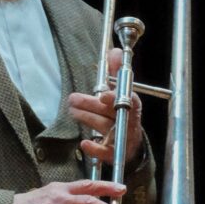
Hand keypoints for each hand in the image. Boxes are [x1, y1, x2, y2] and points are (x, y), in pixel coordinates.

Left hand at [68, 47, 142, 165]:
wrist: (131, 144)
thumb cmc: (122, 114)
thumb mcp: (122, 93)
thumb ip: (116, 73)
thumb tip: (114, 51)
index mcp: (132, 106)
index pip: (128, 100)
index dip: (116, 97)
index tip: (104, 94)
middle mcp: (128, 121)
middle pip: (110, 112)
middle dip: (91, 105)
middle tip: (73, 98)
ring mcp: (122, 138)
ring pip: (104, 127)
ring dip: (87, 118)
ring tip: (72, 110)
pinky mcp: (115, 153)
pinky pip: (105, 152)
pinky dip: (95, 149)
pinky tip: (84, 143)